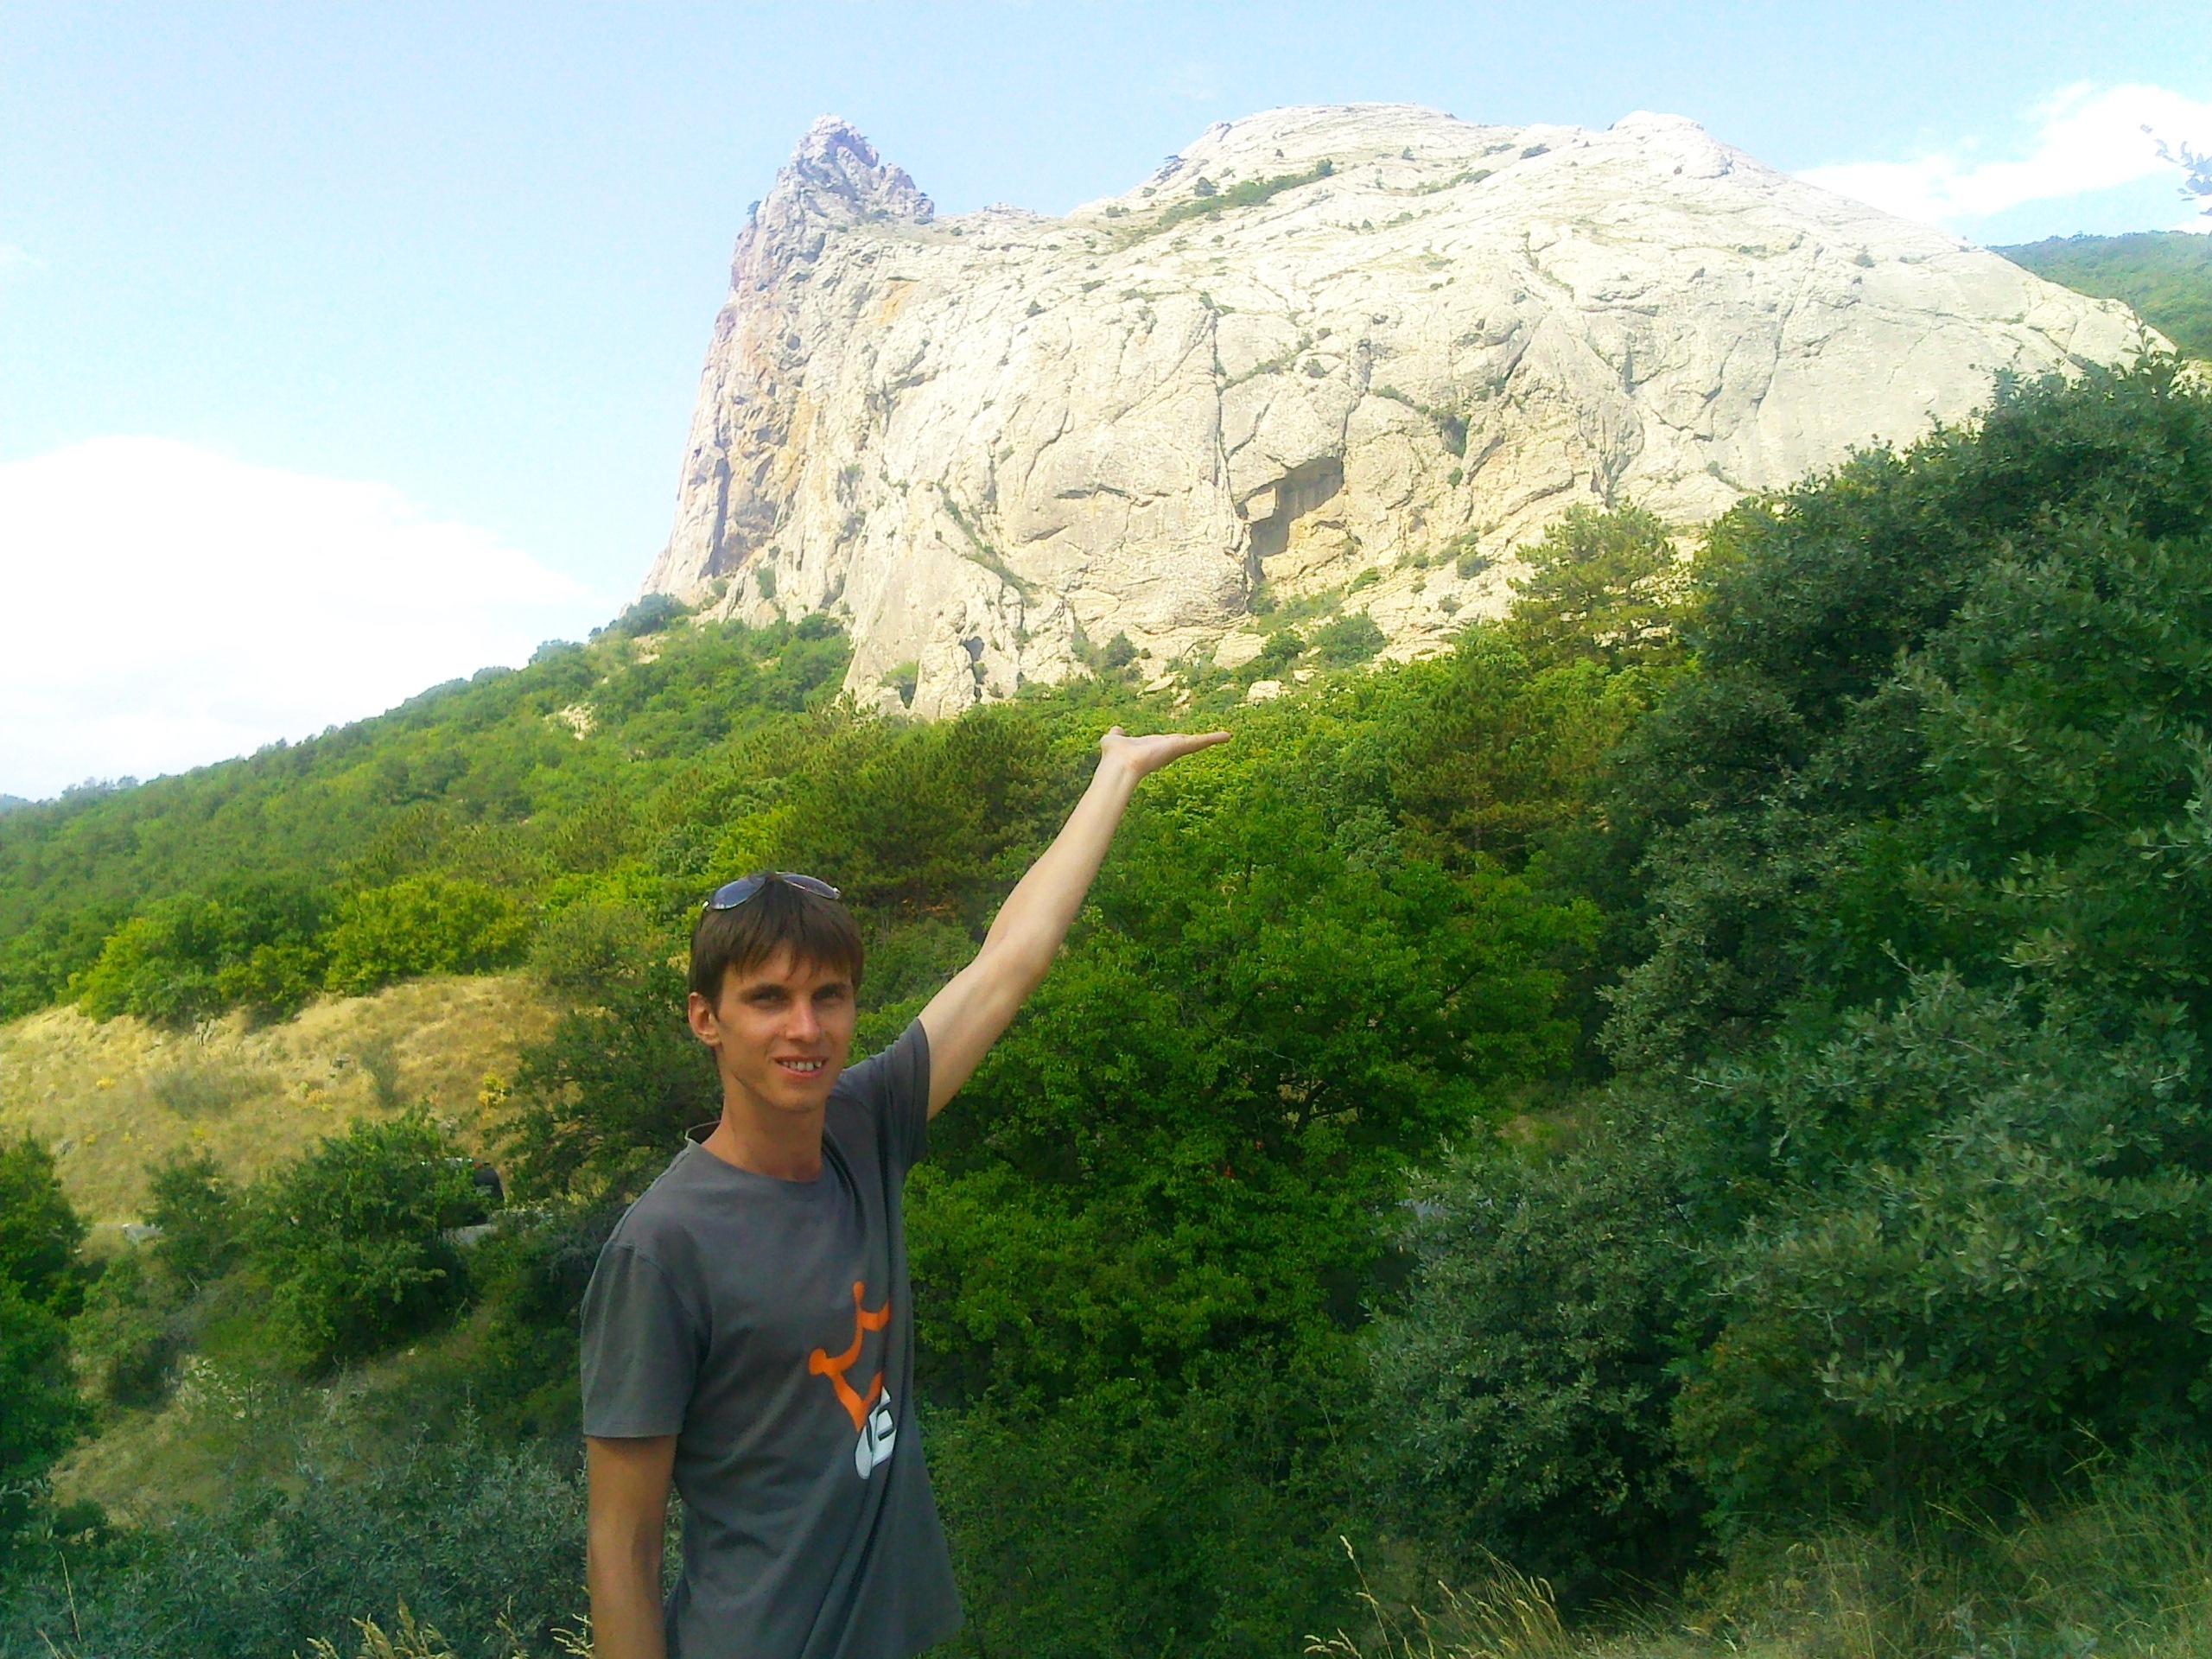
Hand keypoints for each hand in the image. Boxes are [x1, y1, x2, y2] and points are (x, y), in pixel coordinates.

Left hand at [1098, 724, 1230, 781]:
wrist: (1120, 764)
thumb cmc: (1115, 755)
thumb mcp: (1114, 739)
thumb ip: (1117, 735)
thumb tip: (1115, 730)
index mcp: (1153, 747)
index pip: (1169, 744)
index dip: (1177, 742)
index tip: (1185, 740)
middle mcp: (1166, 750)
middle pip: (1187, 744)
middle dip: (1200, 742)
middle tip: (1214, 738)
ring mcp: (1175, 749)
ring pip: (1197, 743)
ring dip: (1212, 739)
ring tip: (1227, 736)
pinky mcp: (1181, 747)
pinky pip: (1200, 741)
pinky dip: (1213, 738)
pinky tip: (1227, 736)